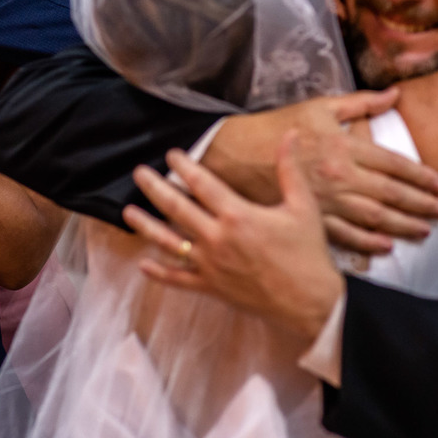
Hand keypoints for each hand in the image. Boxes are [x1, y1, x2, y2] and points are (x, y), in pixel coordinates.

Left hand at [126, 134, 344, 339]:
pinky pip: (178, 280)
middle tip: (139, 173)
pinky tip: (143, 264)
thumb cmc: (308, 253)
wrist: (310, 302)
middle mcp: (217, 238)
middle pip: (176, 208)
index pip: (202, 183)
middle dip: (155, 187)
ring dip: (146, 225)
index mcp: (237, 215)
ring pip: (169, 243)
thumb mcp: (303, 206)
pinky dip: (159, 272)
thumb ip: (290, 169)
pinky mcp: (211, 287)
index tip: (172, 153)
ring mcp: (211, 265)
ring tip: (127, 212)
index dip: (184, 165)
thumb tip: (290, 135)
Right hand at [207, 90, 437, 253]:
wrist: (236, 155)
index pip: (393, 163)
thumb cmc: (277, 127)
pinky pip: (346, 236)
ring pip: (374, 218)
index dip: (419, 175)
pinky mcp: (310, 218)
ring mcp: (327, 201)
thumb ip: (361, 103)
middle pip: (391, 194)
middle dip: (419, 204)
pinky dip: (368, 243)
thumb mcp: (320, 107)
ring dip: (402, 226)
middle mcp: (341, 177)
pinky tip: (386, 247)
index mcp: (345, 147)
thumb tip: (394, 94)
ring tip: (423, 231)